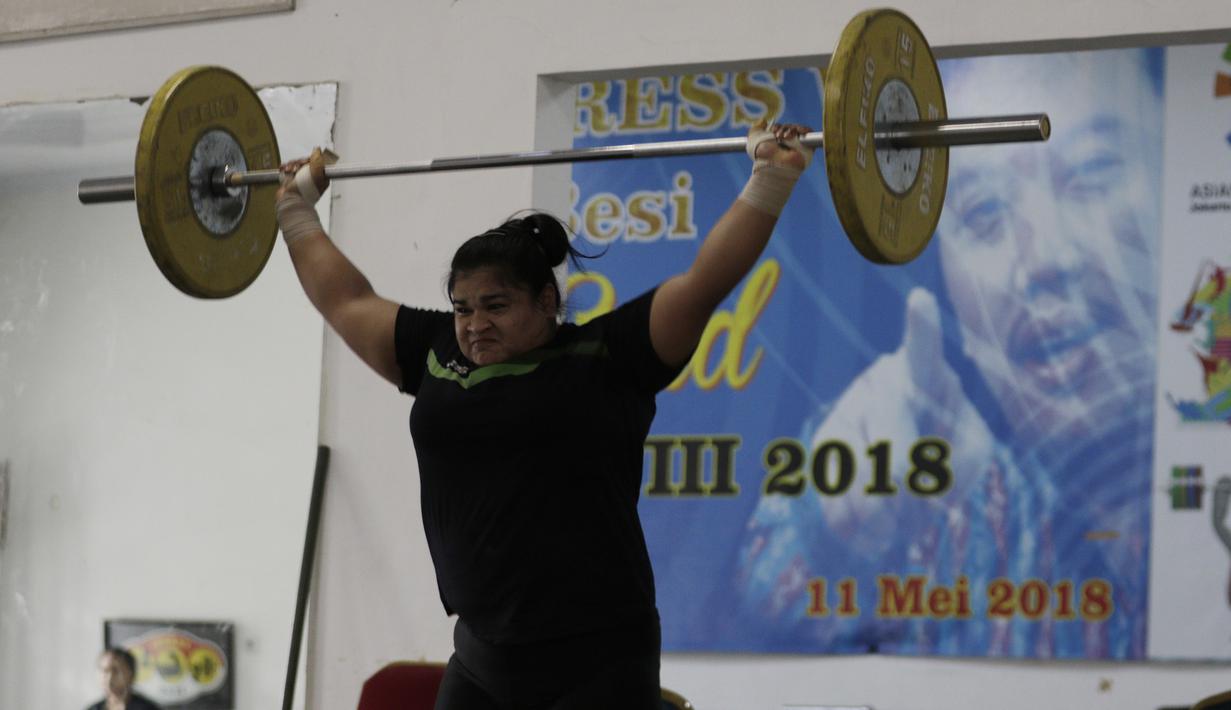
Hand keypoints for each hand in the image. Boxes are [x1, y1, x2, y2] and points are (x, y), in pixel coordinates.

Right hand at [276, 147, 329, 199]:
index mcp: (321, 176)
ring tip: (289, 171)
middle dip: (299, 163)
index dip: (310, 159)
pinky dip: (285, 168)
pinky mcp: (291, 180)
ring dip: (291, 165)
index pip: (317, 161)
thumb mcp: (316, 171)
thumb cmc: (305, 190)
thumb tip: (317, 150)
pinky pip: (288, 169)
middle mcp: (312, 177)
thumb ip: (318, 159)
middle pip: (305, 162)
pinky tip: (284, 169)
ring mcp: (301, 179)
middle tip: (297, 168)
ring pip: (296, 164)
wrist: (291, 200)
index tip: (307, 162)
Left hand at [748, 120, 813, 170]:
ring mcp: (797, 145)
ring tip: (784, 138)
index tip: (772, 130)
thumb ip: (755, 129)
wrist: (775, 164)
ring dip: (790, 130)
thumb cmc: (763, 154)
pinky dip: (804, 129)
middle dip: (783, 128)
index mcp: (775, 143)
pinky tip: (799, 131)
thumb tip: (763, 120)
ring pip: (796, 129)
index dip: (776, 127)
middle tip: (777, 135)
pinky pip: (808, 133)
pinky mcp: (807, 147)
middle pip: (788, 127)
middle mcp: (786, 144)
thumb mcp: (753, 139)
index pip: (779, 129)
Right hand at [807, 287, 992, 556]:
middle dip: (908, 487)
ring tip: (899, 511)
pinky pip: (835, 493)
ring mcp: (847, 411)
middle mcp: (878, 383)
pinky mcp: (824, 443)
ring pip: (864, 477)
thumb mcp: (972, 451)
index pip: (924, 351)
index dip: (922, 328)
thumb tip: (890, 491)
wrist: (904, 456)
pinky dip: (857, 523)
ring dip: (888, 513)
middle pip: (893, 447)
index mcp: (924, 373)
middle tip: (919, 501)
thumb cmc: (951, 445)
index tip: (922, 300)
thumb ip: (950, 468)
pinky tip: (868, 522)